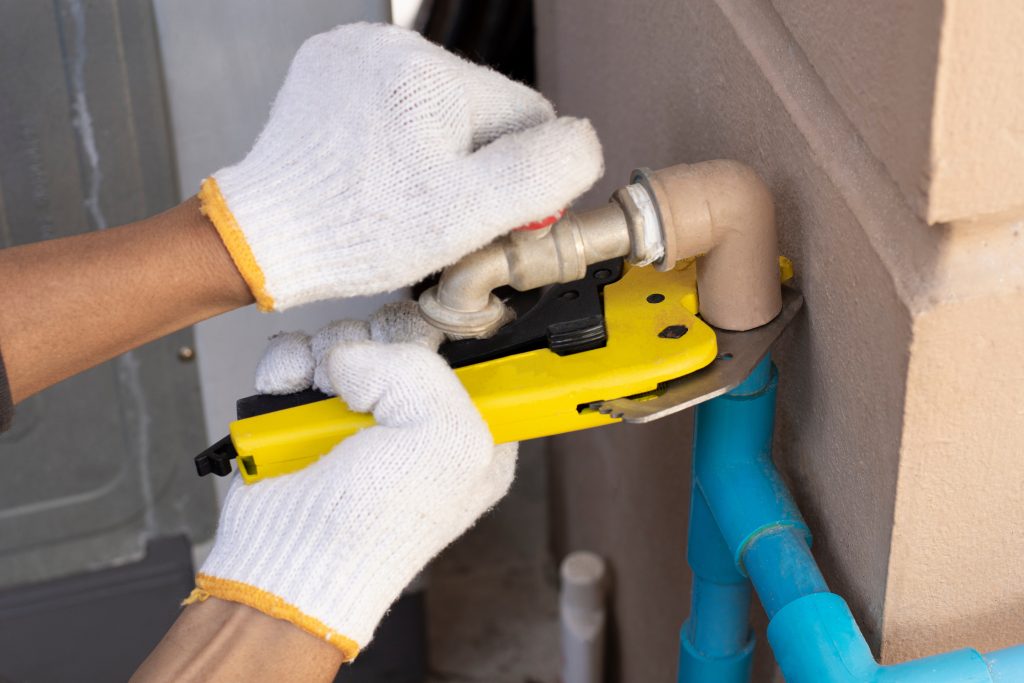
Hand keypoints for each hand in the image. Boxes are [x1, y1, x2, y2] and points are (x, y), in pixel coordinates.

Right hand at [191, 302, 517, 660]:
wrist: (289, 560)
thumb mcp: (446, 439)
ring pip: (350, 338)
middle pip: (405, 333)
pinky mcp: (308, 411)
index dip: (451, 337)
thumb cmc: (377, 525)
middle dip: (380, 345)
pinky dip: (289, 367)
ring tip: (320, 396)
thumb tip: (360, 354)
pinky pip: (299, 354)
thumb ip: (424, 370)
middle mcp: (419, 418)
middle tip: (367, 385)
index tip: (427, 341)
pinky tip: (289, 393)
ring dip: (327, 357)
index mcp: (472, 432)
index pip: (477, 353)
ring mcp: (362, 412)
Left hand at [200, 23, 603, 310]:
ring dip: (436, 143)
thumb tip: (580, 142)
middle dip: (473, 157)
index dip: (517, 173)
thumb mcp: (469, 214)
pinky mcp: (332, 64)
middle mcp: (395, 47)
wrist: (268, 232)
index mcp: (435, 78)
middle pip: (483, 106)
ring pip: (440, 101)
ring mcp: (357, 51)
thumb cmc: (359, 229)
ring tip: (398, 187)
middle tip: (435, 206)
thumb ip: (543, 173)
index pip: (528, 116)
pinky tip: (376, 164)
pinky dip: (397, 129)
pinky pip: (396, 95)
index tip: (483, 209)